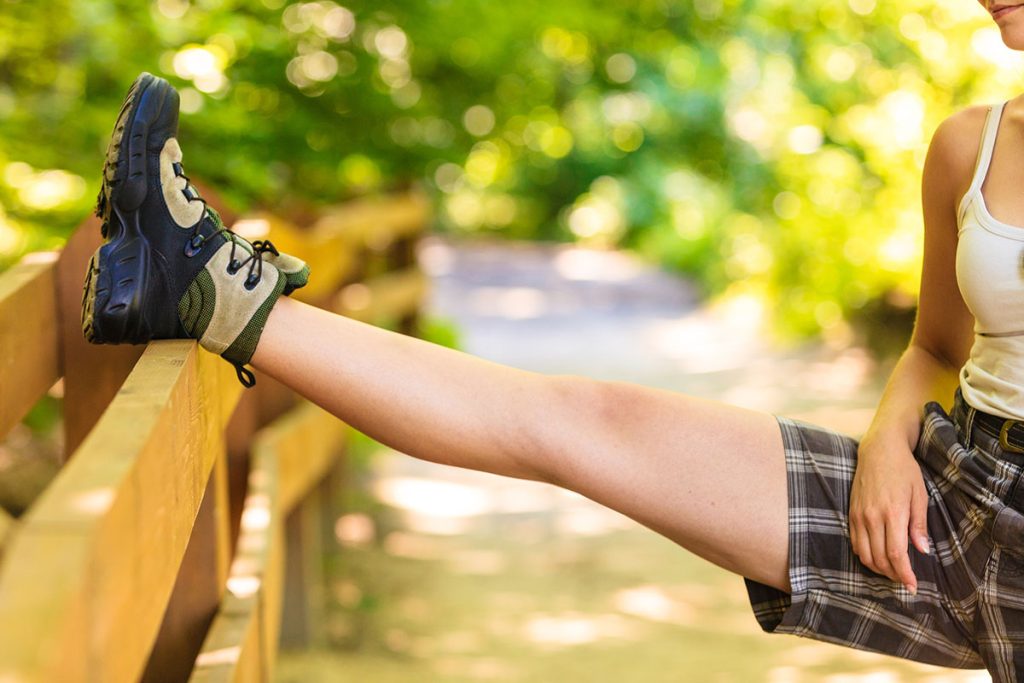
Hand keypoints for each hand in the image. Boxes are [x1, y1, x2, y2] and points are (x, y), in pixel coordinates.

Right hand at [849, 431, 931, 593]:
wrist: (878, 451)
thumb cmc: (904, 471)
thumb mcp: (919, 495)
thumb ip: (918, 524)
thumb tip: (922, 550)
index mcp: (893, 513)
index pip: (896, 553)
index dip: (904, 574)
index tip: (912, 585)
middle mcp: (872, 517)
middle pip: (880, 558)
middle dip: (893, 575)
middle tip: (905, 579)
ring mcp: (859, 516)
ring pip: (865, 554)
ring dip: (879, 568)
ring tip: (893, 571)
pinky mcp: (851, 514)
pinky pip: (856, 543)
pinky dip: (866, 556)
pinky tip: (878, 556)